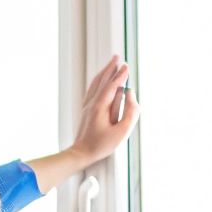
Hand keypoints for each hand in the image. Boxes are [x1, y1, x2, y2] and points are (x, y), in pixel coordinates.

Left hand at [26, 54, 141, 193]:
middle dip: (111, 68)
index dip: (120, 75)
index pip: (113, 85)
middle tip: (117, 57)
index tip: (127, 66)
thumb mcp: (122, 131)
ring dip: (103, 72)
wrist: (81, 153)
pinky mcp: (85, 110)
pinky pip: (92, 90)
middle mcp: (92, 103)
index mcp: (100, 106)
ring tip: (110, 64)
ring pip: (95, 84)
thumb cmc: (102, 145)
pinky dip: (98, 81)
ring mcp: (87, 105)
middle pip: (102, 80)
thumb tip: (130, 95)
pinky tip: (100, 80)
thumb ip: (130, 112)